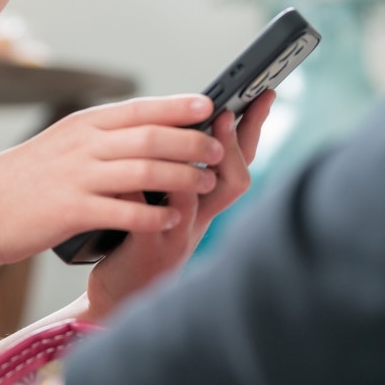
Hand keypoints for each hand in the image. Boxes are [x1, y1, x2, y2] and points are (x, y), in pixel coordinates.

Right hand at [0, 94, 224, 266]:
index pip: (140, 110)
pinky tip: (173, 219)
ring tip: (205, 184)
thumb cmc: (33, 176)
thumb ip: (105, 134)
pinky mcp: (72, 211)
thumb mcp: (66, 141)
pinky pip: (124, 211)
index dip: (177, 106)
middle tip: (218, 150)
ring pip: (144, 173)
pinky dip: (153, 215)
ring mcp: (78, 178)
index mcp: (85, 125)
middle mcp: (84, 146)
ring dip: (181, 179)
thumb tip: (152, 125)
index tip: (208, 105)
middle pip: (150, 139)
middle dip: (191, 144)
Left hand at [84, 89, 275, 319]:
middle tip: (227, 114)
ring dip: (191, 170)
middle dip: (233, 145)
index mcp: (206, 200)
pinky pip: (146, 220)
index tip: (264, 92)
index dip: (255, 126)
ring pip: (194, 202)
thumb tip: (191, 114)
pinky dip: (137, 194)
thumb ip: (182, 168)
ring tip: (187, 139)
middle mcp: (200, 218)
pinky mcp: (147, 250)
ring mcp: (176, 235)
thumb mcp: (172, 201)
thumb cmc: (142, 237)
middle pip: (234, 181)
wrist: (119, 292)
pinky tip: (128, 170)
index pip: (241, 158)